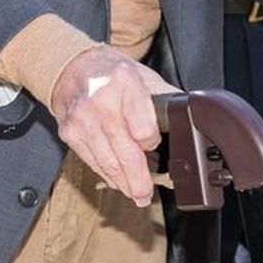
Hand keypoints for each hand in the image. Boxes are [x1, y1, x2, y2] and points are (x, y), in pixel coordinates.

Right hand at [49, 45, 178, 206]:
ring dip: (124, 183)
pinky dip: (107, 174)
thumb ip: (166, 99)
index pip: (142, 127)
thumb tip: (192, 116)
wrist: (73, 67)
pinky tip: (117, 181)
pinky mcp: (70, 133)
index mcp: (125, 83)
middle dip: (138, 179)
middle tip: (146, 194)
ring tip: (136, 194)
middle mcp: (102, 102)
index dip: (151, 142)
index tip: (154, 144)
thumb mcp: (144, 76)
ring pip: (108, 162)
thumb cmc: (113, 73)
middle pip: (125, 151)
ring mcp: (83, 120)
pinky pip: (92, 161)